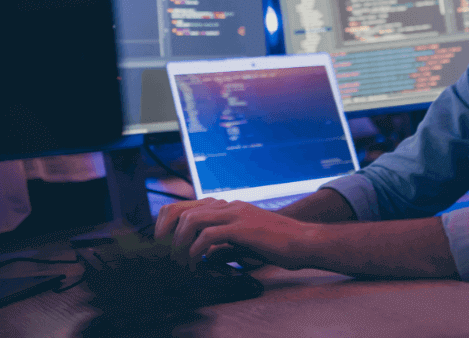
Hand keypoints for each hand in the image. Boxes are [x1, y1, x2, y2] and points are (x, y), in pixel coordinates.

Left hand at [155, 198, 313, 270]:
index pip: (187, 207)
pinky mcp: (242, 228)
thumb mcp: (244, 243)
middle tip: (165, 256)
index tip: (165, 246)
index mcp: (228, 207)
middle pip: (183, 210)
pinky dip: (197, 250)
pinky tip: (197, 263)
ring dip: (180, 243)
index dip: (170, 225)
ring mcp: (235, 214)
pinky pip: (209, 235)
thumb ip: (224, 246)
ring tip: (180, 261)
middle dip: (167, 234)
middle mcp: (229, 206)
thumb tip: (206, 255)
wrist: (303, 241)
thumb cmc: (278, 245)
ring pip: (192, 220)